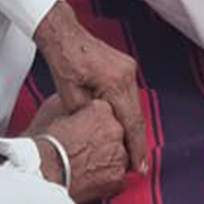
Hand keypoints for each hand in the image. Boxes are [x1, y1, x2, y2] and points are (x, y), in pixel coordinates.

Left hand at [33, 2, 147, 173]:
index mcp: (116, 82)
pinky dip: (127, 112)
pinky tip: (123, 127)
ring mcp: (129, 69)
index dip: (136, 148)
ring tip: (132, 152)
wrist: (64, 36)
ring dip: (132, 128)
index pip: (131, 122)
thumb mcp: (70, 97)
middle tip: (138, 166)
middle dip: (137, 142)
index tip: (140, 167)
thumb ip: (87, 117)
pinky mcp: (125, 67)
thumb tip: (98, 135)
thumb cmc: (64, 62)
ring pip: (135, 106)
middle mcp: (128, 74)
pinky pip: (130, 96)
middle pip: (137, 115)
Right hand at [34, 98, 129, 202]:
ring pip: (119, 156)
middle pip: (116, 134)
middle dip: (105, 142)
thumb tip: (83, 111)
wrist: (42, 172)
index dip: (95, 125)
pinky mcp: (118, 177)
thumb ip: (78, 107)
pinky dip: (108, 180)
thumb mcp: (58, 111)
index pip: (107, 113)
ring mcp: (119, 154)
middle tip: (85, 151)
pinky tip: (90, 180)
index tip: (86, 133)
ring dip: (107, 161)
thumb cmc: (45, 144)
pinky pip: (118, 178)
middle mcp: (116, 129)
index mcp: (102, 109)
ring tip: (85, 167)